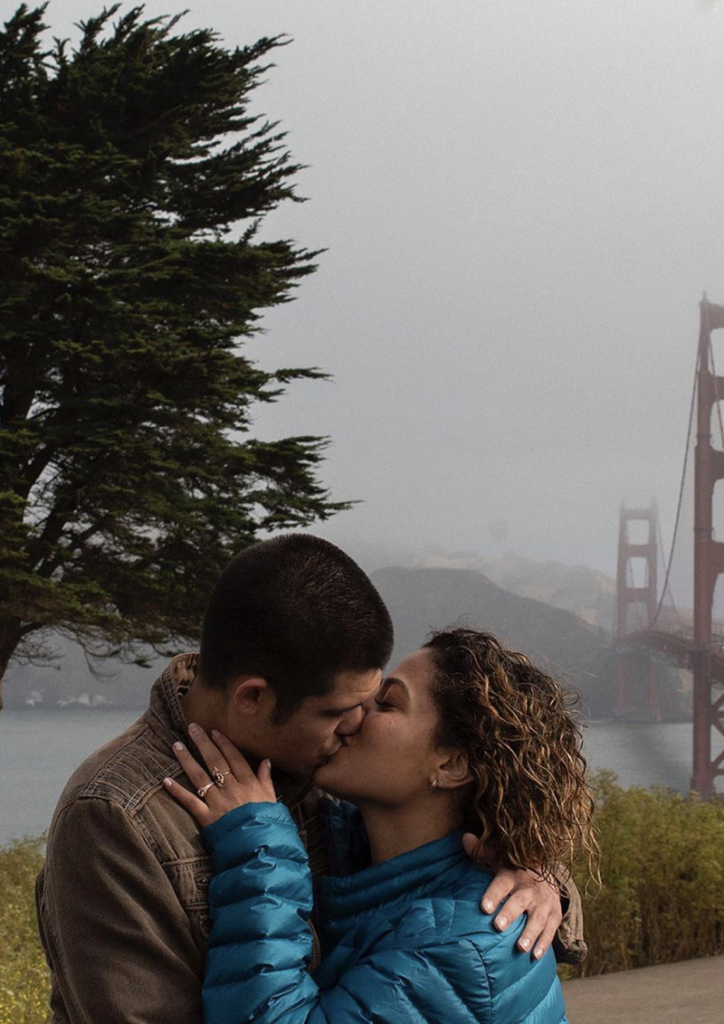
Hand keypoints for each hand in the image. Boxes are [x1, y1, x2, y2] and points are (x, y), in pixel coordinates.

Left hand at [163, 723, 275, 826]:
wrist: (260, 848)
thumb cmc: (267, 824)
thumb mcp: (271, 799)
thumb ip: (266, 779)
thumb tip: (266, 761)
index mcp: (248, 783)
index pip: (234, 758)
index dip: (223, 743)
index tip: (213, 731)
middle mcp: (231, 789)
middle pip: (215, 761)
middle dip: (202, 743)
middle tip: (192, 727)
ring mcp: (217, 802)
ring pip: (200, 776)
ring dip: (187, 760)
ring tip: (176, 745)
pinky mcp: (206, 818)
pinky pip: (190, 802)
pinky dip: (177, 791)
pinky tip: (166, 780)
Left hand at [462, 833, 562, 958]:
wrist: (548, 877)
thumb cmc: (514, 871)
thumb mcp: (500, 860)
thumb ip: (481, 853)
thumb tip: (465, 837)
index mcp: (514, 874)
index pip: (503, 882)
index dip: (494, 893)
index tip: (484, 907)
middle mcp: (530, 889)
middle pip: (520, 901)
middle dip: (510, 913)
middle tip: (498, 926)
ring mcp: (544, 904)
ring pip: (537, 919)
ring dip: (530, 933)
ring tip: (520, 947)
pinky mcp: (554, 916)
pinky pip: (550, 931)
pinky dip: (544, 943)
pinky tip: (535, 956)